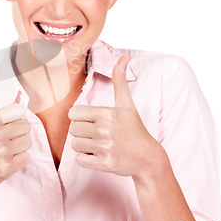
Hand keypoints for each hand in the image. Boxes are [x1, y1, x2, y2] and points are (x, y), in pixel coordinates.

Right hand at [0, 75, 31, 194]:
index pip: (18, 110)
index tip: (3, 126)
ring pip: (27, 141)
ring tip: (4, 151)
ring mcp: (1, 152)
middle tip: (3, 140)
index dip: (13, 118)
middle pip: (25, 126)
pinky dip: (19, 160)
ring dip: (19, 147)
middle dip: (17, 133)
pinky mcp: (7, 167)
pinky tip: (5, 161)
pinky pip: (27, 157)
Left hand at [68, 55, 164, 179]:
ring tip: (98, 144)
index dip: (79, 118)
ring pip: (75, 145)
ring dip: (83, 146)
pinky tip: (98, 155)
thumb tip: (124, 56)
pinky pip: (80, 160)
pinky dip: (86, 159)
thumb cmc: (134, 128)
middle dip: (81, 132)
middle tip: (96, 134)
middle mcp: (105, 130)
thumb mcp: (127, 103)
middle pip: (73, 130)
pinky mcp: (105, 164)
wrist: (147, 157)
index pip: (73, 114)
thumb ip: (120, 80)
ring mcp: (105, 148)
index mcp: (107, 113)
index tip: (90, 121)